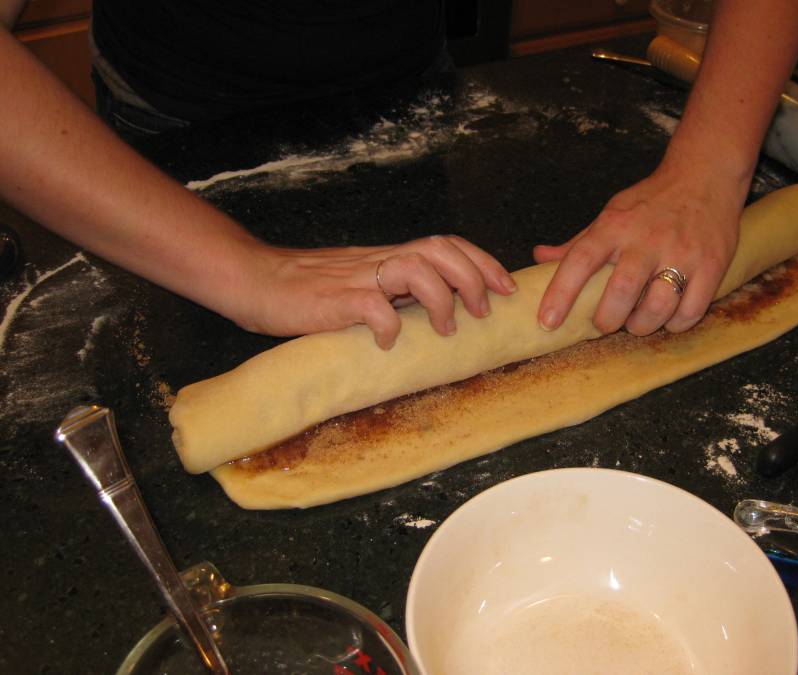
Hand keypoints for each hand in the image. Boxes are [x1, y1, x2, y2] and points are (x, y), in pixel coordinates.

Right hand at [231, 234, 516, 348]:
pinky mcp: (334, 300)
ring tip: (444, 330)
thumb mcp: (360, 283)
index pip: (446, 244)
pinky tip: (387, 344)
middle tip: (482, 311)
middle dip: (473, 277)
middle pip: (440, 249)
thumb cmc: (308, 289)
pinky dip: (388, 327)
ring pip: (416, 269)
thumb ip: (393, 291)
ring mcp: (358, 278)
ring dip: (440, 300)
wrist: (256, 281)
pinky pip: (372, 307)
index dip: (482, 262)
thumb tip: (435, 312)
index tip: (505, 289)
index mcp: (388, 257)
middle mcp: (379, 261)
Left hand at [534, 162, 744, 335]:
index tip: (547, 322)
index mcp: (615, 226)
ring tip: (636, 322)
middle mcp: (647, 239)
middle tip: (603, 324)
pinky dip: (676, 324)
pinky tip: (669, 318)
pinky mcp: (712, 265)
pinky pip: (691, 310)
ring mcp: (681, 252)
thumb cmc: (650, 202)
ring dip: (642, 325)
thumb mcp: (611, 214)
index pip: (580, 260)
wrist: (705, 175)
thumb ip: (578, 243)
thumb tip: (539, 257)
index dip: (560, 293)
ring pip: (658, 306)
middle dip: (607, 320)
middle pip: (621, 291)